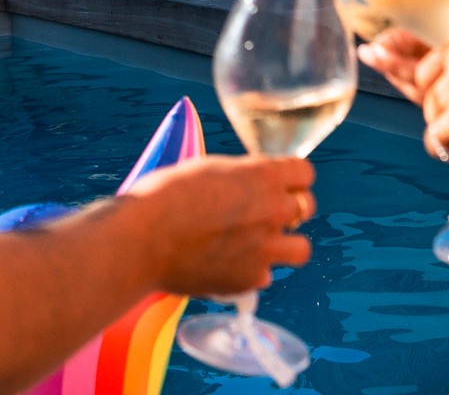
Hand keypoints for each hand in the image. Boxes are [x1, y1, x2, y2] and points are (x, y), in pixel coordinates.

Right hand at [118, 156, 314, 295]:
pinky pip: (266, 275)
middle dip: (288, 208)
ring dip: (284, 244)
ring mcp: (265, 249)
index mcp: (263, 176)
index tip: (279, 182)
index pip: (304, 172)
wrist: (142, 239)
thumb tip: (249, 183)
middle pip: (306, 207)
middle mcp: (273, 211)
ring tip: (261, 244)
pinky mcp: (249, 279)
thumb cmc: (165, 196)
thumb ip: (241, 176)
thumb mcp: (209, 168)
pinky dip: (252, 271)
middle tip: (265, 212)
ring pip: (300, 249)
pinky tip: (230, 264)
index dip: (291, 177)